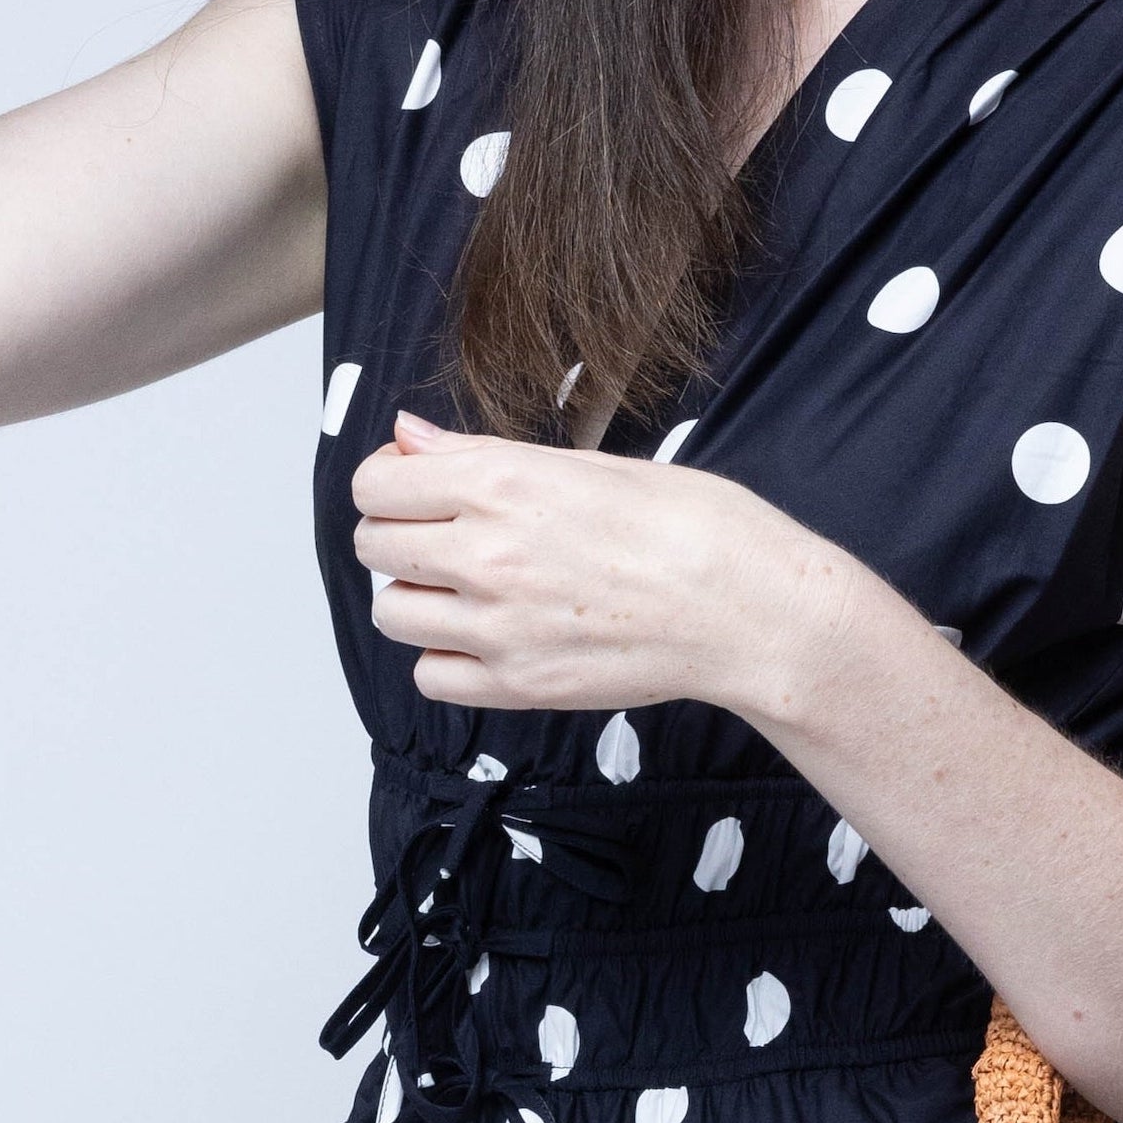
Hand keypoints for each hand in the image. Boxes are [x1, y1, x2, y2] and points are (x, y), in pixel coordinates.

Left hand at [352, 416, 855, 719]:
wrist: (748, 609)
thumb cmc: (693, 526)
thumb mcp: (588, 462)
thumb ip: (482, 453)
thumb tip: (409, 437)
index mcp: (503, 483)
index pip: (377, 482)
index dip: (390, 481)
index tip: (416, 487)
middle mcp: (487, 553)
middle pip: (374, 546)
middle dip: (399, 534)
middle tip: (443, 535)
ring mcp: (497, 626)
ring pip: (391, 612)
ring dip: (417, 597)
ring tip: (468, 589)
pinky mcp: (518, 685)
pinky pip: (429, 676)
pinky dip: (445, 658)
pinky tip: (486, 636)